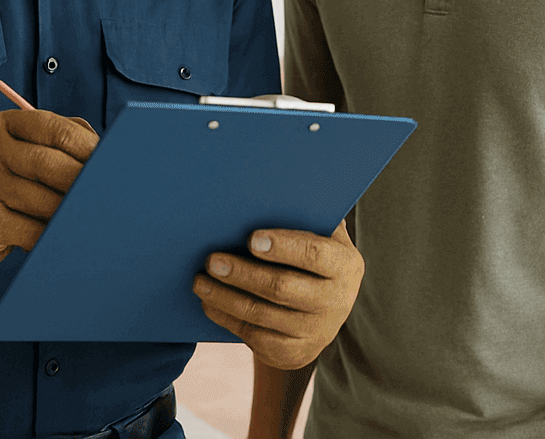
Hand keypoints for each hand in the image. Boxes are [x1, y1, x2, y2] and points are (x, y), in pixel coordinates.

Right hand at [0, 108, 98, 275]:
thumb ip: (62, 141)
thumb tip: (106, 151)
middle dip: (82, 181)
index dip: (87, 145)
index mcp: (3, 125)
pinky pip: (31, 231)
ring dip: (70, 211)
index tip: (112, 160)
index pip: (53, 128)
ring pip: (42, 201)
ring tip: (89, 215)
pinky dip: (53, 235)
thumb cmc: (7, 181)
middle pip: (47, 164)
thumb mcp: (26, 150)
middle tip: (107, 193)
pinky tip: (63, 236)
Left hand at [193, 220, 363, 369]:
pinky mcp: (293, 353)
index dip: (283, 246)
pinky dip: (227, 317)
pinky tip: (209, 302)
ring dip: (225, 297)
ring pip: (261, 315)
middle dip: (243, 273)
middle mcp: (335, 302)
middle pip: (282, 288)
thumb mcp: (324, 235)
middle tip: (212, 260)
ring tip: (200, 281)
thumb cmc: (316, 257)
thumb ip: (306, 217)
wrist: (327, 309)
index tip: (251, 238)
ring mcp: (315, 332)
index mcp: (345, 265)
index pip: (315, 254)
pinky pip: (254, 336)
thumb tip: (270, 190)